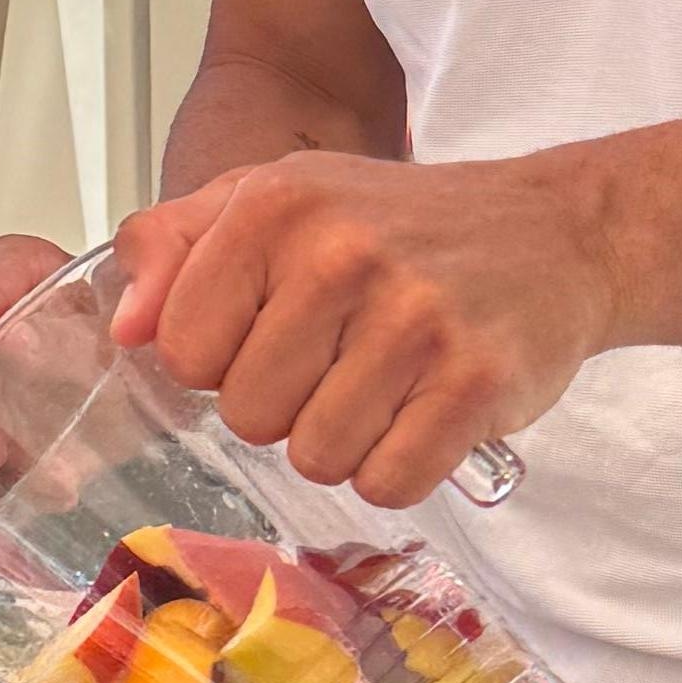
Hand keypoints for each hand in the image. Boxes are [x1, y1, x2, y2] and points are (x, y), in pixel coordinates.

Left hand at [104, 155, 611, 502]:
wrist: (557, 233)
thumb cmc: (401, 227)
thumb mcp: (278, 198)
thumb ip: (176, 246)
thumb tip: (125, 327)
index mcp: (276, 206)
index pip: (183, 351)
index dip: (221, 362)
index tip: (271, 335)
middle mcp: (341, 255)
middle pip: (247, 416)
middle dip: (286, 406)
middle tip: (343, 358)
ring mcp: (414, 320)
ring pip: (315, 459)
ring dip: (346, 441)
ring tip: (386, 384)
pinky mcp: (475, 382)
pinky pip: (388, 483)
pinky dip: (402, 468)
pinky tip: (424, 414)